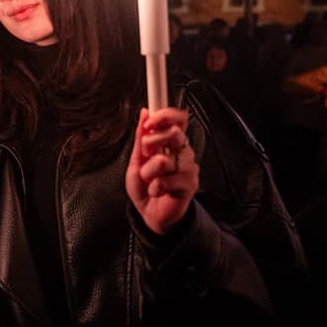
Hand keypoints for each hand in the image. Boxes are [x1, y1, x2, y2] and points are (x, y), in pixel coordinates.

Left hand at [125, 107, 198, 235]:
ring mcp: (188, 168)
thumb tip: (144, 113)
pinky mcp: (190, 185)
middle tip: (145, 156)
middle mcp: (182, 152)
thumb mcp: (136, 159)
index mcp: (171, 142)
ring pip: (165, 160)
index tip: (150, 122)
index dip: (166, 115)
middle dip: (151, 143)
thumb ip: (141, 137)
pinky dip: (155, 187)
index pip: (178, 119)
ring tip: (150, 180)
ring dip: (148, 172)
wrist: (150, 213)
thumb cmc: (145, 186)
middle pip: (174, 133)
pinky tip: (157, 191)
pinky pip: (167, 180)